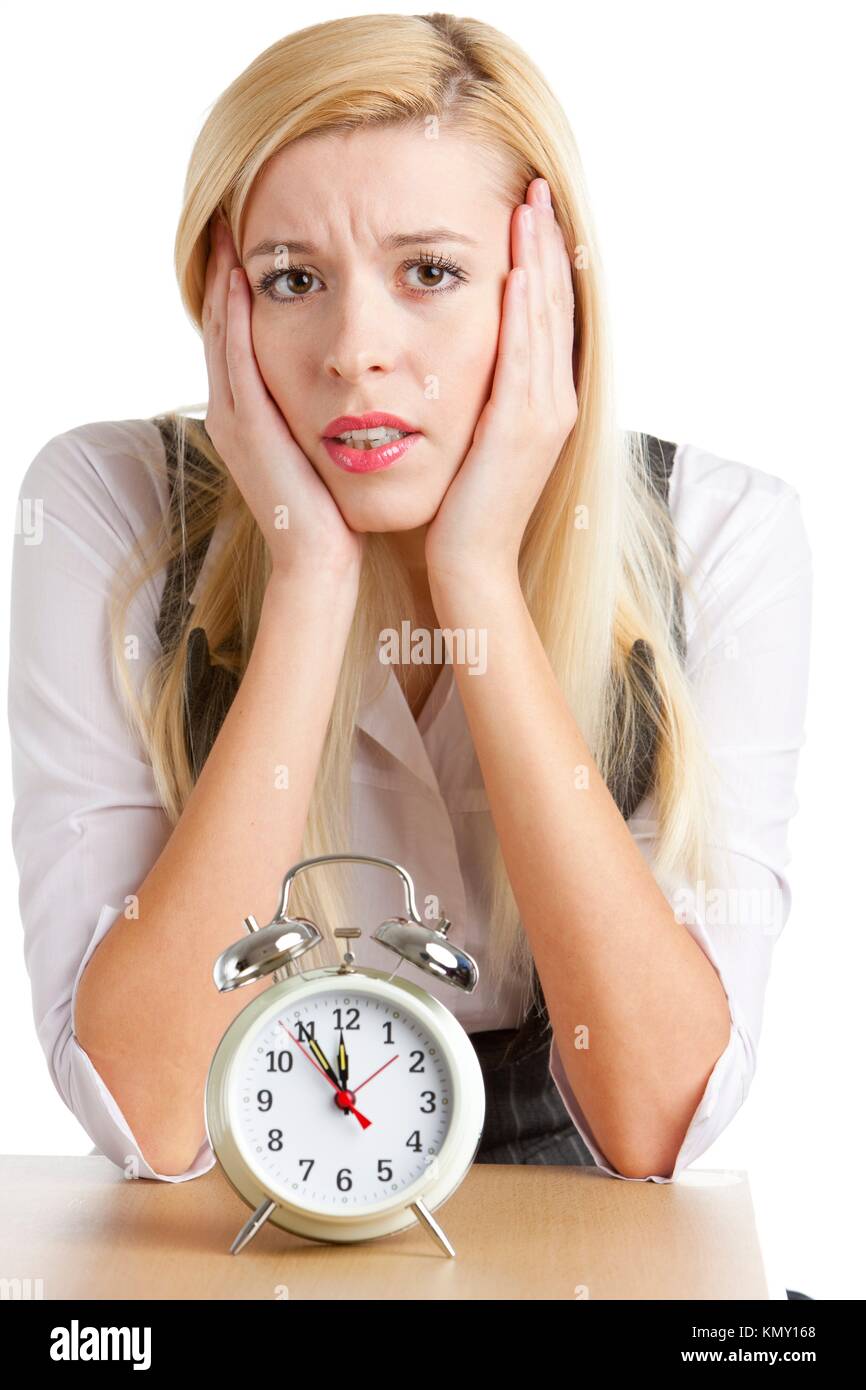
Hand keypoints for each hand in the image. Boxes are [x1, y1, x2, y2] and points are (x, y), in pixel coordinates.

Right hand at [202, 214, 364, 580]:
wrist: (321, 559)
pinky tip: (243, 275)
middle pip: (221, 321)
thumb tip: (349, 378)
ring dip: (223, 278)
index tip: (254, 241)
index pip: (238, 334)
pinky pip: (234, 354)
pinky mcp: (244, 425)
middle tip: (229, 216)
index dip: (241, 287)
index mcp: (248, 412)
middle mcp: (230, 408)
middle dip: (223, 269)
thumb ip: (322, 409)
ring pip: (221, 330)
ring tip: (228, 229)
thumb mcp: (324, 447)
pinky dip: (234, 314)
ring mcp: (231, 416)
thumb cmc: (334, 508)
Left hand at [424, 178, 577, 591]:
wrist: (468, 562)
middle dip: (546, 243)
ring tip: (528, 207)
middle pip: (556, 304)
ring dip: (538, 260)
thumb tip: (461, 355)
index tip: (527, 210)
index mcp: (545, 400)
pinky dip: (524, 313)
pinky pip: (525, 359)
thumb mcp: (475, 438)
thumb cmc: (460, 506)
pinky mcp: (523, 429)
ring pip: (547, 321)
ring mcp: (545, 414)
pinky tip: (515, 272)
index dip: (542, 260)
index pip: (547, 314)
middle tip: (534, 186)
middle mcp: (555, 400)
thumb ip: (477, 394)